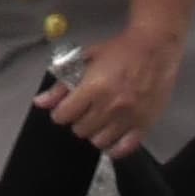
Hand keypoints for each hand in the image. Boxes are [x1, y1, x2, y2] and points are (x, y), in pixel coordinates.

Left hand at [33, 24, 183, 158]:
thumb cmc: (119, 50)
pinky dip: (115, 148)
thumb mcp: (85, 60)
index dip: (61, 113)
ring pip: (99, 141)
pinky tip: (111, 137)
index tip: (65, 109)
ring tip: (98, 120)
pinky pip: (125, 148)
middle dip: (77, 120)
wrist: (155, 47)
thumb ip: (61, 84)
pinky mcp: (145, 124)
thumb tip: (40, 103)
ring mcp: (129, 117)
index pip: (64, 116)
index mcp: (93, 88)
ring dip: (94, 132)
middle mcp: (110, 106)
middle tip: (84, 110)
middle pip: (80, 130)